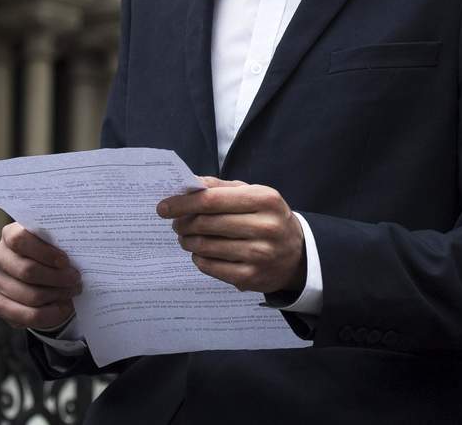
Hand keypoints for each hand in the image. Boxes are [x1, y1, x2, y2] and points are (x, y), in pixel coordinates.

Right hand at [0, 223, 81, 329]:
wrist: (49, 277)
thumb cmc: (57, 254)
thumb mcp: (61, 243)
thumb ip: (65, 241)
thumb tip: (83, 248)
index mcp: (10, 234)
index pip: (19, 239)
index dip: (44, 252)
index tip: (65, 261)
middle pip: (26, 270)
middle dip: (57, 277)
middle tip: (76, 279)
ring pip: (29, 295)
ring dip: (56, 295)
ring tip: (72, 291)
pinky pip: (26, 315)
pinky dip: (50, 314)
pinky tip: (62, 307)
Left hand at [158, 176, 306, 294]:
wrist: (297, 255)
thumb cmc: (268, 218)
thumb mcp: (254, 195)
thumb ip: (221, 188)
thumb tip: (187, 185)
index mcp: (265, 199)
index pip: (213, 199)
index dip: (183, 203)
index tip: (164, 207)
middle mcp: (265, 226)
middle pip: (206, 223)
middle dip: (183, 223)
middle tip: (177, 223)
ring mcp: (259, 254)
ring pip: (205, 246)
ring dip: (188, 241)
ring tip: (187, 238)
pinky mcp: (251, 276)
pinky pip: (210, 266)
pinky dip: (198, 259)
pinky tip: (201, 253)